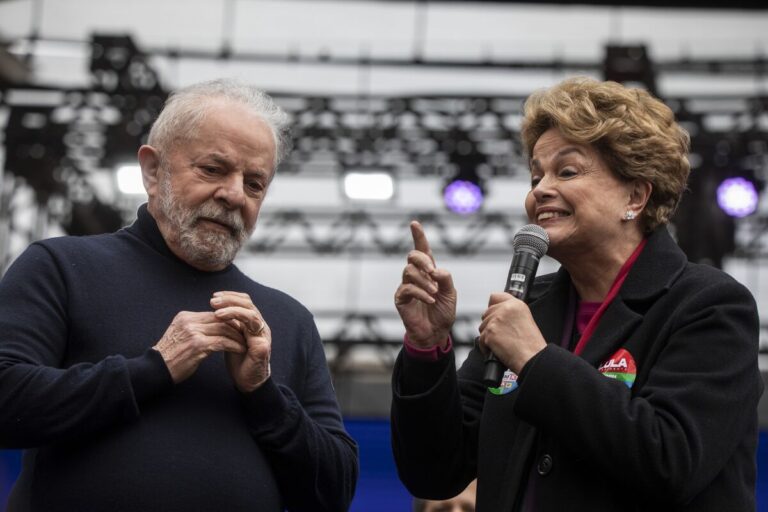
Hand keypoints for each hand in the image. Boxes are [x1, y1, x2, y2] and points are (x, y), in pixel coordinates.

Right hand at [153, 311, 246, 383]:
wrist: (156, 369)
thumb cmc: (170, 356)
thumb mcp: (180, 335)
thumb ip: (195, 328)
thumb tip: (214, 325)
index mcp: (185, 317)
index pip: (213, 314)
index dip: (228, 320)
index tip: (240, 327)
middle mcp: (189, 321)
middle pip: (220, 319)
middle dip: (236, 327)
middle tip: (247, 334)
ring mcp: (193, 332)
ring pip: (223, 329)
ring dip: (237, 336)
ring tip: (246, 342)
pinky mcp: (197, 345)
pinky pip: (222, 342)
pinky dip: (234, 345)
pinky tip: (240, 350)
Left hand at [210, 291, 271, 392]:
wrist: (248, 382)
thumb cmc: (239, 361)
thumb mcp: (232, 339)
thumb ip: (229, 325)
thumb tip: (215, 311)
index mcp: (253, 323)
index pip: (245, 302)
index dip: (231, 296)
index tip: (214, 296)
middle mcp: (260, 326)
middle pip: (248, 303)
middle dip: (230, 299)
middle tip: (213, 300)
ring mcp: (263, 335)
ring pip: (251, 313)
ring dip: (233, 309)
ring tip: (217, 311)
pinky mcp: (262, 345)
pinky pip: (252, 328)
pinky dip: (237, 320)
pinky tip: (223, 321)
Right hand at [394, 221, 456, 348]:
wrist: (435, 333)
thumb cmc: (442, 312)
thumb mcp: (450, 294)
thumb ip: (445, 278)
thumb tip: (435, 269)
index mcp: (429, 271)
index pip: (422, 250)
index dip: (418, 236)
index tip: (415, 223)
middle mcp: (416, 276)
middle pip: (412, 256)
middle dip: (423, 260)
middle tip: (433, 272)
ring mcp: (407, 286)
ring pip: (409, 271)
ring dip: (424, 281)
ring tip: (434, 293)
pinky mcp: (401, 298)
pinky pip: (408, 288)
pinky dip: (421, 293)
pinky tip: (430, 301)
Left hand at [478, 293, 545, 373]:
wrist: (532, 358)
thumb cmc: (531, 345)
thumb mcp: (525, 320)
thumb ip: (510, 313)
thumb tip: (496, 314)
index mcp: (516, 304)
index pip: (495, 297)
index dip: (493, 307)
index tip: (495, 315)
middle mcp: (505, 309)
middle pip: (486, 314)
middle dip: (491, 325)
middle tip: (503, 335)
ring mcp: (496, 320)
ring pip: (482, 327)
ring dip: (488, 336)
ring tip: (503, 343)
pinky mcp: (490, 332)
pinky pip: (481, 340)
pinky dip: (486, 347)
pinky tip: (498, 350)